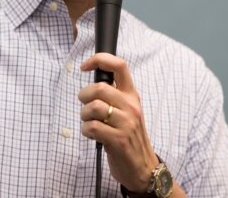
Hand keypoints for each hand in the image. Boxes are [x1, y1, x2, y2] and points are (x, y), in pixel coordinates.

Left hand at [79, 53, 158, 191]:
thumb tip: (93, 81)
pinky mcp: (118, 140)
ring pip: (93, 107)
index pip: (120, 65)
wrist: (143, 168)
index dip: (99, 59)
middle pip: (99, 88)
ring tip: (89, 123)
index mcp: (132, 95)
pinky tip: (92, 135)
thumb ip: (114, 95)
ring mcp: (126, 123)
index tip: (84, 66)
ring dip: (84, 115)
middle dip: (83, 96)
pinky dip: (85, 130)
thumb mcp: (127, 111)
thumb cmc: (129, 137)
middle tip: (85, 107)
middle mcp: (131, 106)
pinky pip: (91, 127)